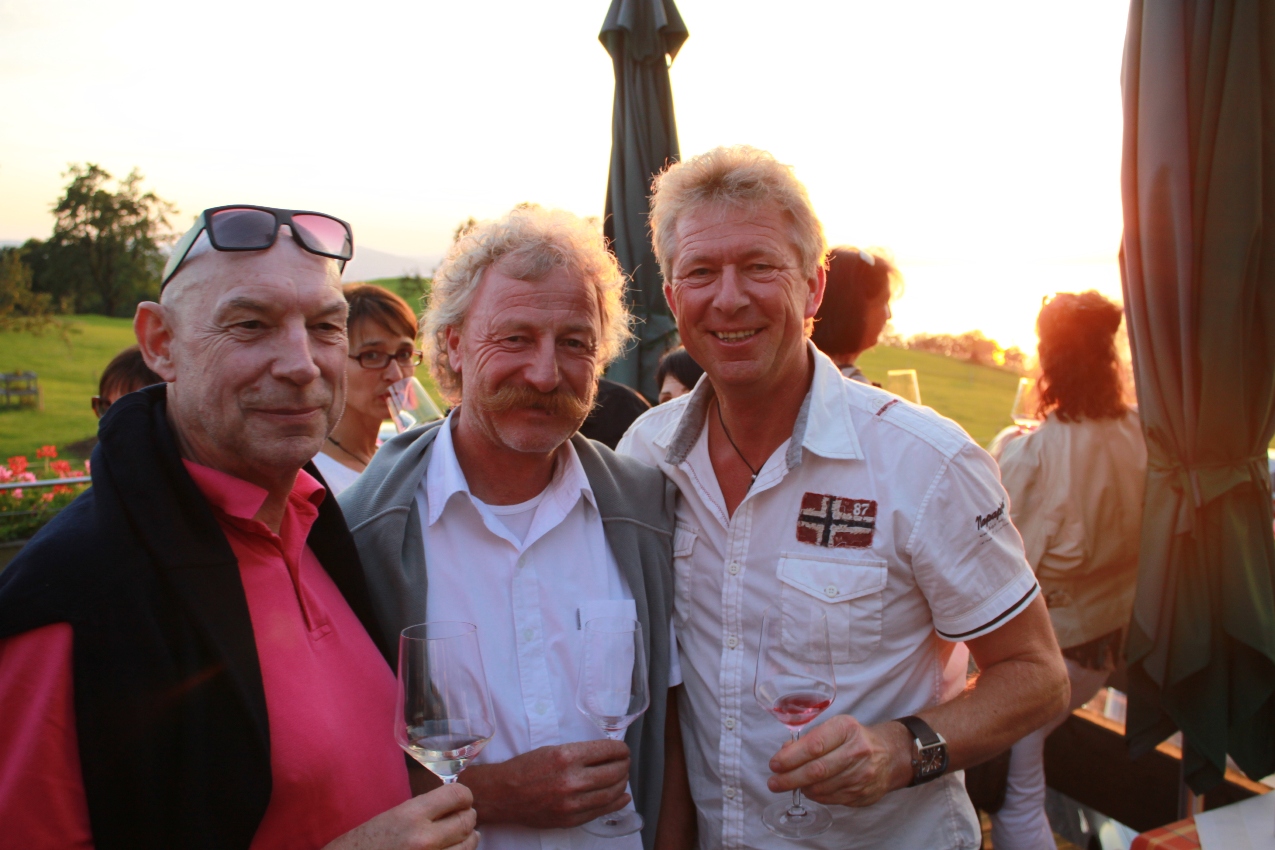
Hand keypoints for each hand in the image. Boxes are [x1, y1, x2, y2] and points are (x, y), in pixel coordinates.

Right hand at [324, 783, 477, 849]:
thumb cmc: (361, 846)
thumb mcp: (391, 819)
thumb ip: (422, 811)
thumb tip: (452, 804)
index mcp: (410, 815)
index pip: (458, 795)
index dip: (463, 796)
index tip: (461, 799)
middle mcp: (424, 839)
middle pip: (467, 820)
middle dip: (466, 817)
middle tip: (462, 817)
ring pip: (468, 845)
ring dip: (467, 839)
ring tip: (460, 837)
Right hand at [463, 739, 630, 828]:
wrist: (503, 794)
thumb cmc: (525, 768)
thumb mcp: (552, 749)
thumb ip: (580, 752)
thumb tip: (607, 753)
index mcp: (567, 756)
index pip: (607, 751)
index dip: (620, 750)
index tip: (623, 749)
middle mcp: (571, 780)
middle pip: (613, 772)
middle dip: (624, 765)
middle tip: (625, 762)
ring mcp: (572, 802)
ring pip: (611, 793)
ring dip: (622, 783)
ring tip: (623, 777)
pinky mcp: (570, 819)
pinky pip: (601, 811)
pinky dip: (616, 803)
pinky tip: (623, 797)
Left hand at [766, 715, 912, 807]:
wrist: (889, 754)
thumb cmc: (854, 738)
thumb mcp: (835, 727)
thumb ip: (810, 739)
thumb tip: (784, 753)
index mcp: (846, 729)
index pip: (814, 745)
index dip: (790, 757)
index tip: (775, 764)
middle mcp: (857, 751)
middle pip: (817, 770)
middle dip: (790, 778)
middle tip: (774, 782)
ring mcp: (862, 775)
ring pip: (822, 788)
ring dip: (801, 788)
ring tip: (788, 784)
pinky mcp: (863, 793)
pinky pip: (831, 798)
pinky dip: (815, 795)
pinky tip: (808, 789)